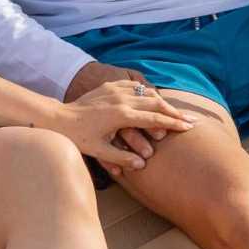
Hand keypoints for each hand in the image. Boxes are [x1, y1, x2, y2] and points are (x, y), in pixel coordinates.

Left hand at [54, 70, 191, 171]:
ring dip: (162, 101)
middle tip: (189, 119)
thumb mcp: (99, 151)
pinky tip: (152, 97)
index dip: (174, 123)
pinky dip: (146, 91)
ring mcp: (115, 89)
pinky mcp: (109, 85)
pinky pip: (134, 84)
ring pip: (147, 91)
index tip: (188, 127)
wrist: (59, 118)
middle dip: (174, 111)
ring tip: (174, 110)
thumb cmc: (79, 136)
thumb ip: (121, 157)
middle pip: (156, 102)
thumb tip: (141, 164)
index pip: (155, 119)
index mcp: (122, 115)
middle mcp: (121, 99)